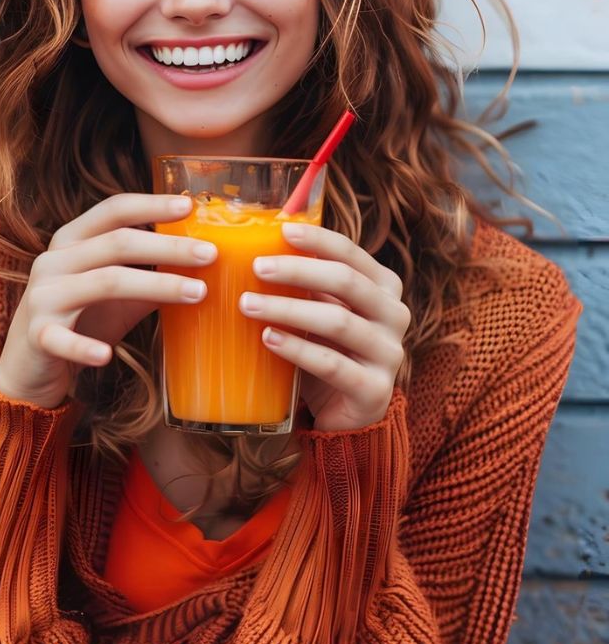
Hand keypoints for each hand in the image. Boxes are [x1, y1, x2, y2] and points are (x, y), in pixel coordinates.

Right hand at [0, 194, 216, 409]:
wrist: (30, 369)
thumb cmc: (81, 320)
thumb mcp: (118, 294)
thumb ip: (150, 275)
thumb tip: (204, 263)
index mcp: (72, 240)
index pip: (113, 210)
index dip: (151, 204)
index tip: (190, 206)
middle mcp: (54, 260)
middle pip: (117, 243)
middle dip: (167, 247)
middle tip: (211, 254)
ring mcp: (43, 296)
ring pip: (104, 282)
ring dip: (155, 286)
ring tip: (197, 294)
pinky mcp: (37, 335)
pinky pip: (62, 339)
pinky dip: (83, 347)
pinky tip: (106, 357)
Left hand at [239, 223, 409, 431]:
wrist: (346, 413)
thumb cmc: (328, 348)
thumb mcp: (322, 309)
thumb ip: (309, 282)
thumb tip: (260, 246)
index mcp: (384, 287)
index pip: (352, 254)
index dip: (318, 240)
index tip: (282, 230)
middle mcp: (395, 315)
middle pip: (346, 282)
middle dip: (298, 271)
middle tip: (257, 267)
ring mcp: (390, 354)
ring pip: (337, 321)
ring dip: (288, 309)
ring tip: (248, 305)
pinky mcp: (375, 390)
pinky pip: (332, 364)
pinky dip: (297, 349)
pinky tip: (268, 338)